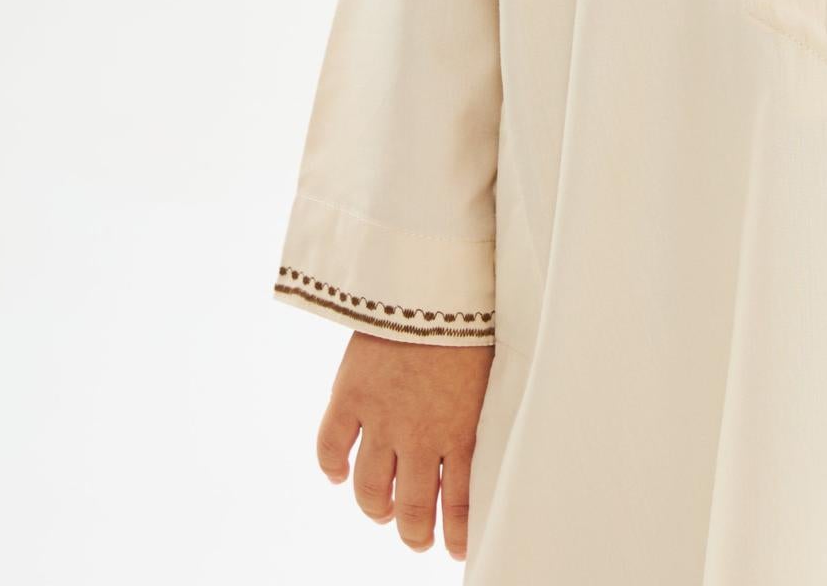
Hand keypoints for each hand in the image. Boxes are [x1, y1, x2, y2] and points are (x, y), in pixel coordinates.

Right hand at [315, 331, 495, 558]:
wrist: (433, 279)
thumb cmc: (476, 317)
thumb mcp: (495, 371)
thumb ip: (483, 411)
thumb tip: (495, 434)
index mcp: (463, 430)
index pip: (458, 503)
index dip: (454, 534)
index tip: (454, 548)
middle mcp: (420, 434)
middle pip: (410, 507)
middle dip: (414, 533)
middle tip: (417, 539)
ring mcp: (381, 418)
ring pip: (370, 489)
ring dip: (375, 509)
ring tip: (381, 513)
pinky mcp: (350, 395)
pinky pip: (331, 447)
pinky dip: (331, 468)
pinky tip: (338, 477)